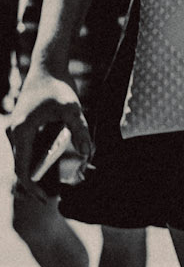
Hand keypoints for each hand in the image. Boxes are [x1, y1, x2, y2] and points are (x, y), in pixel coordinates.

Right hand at [6, 69, 91, 193]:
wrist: (47, 67)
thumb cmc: (59, 87)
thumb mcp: (73, 108)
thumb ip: (80, 131)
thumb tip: (88, 153)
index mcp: (21, 131)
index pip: (21, 169)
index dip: (32, 187)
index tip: (45, 199)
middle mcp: (12, 132)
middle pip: (19, 167)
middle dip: (34, 184)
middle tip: (50, 198)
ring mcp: (14, 129)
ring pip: (21, 159)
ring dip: (34, 173)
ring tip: (52, 188)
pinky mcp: (20, 127)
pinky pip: (25, 150)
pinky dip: (35, 161)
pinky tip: (49, 167)